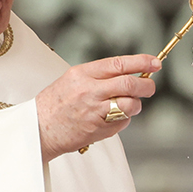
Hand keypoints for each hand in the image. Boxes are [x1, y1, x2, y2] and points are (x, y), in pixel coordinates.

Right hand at [36, 54, 161, 161]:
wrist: (38, 129)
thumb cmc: (54, 104)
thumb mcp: (71, 80)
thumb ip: (97, 76)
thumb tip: (127, 73)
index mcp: (82, 74)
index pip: (118, 64)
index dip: (141, 62)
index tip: (155, 63)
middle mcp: (89, 91)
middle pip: (129, 84)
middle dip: (146, 85)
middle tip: (150, 87)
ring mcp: (94, 111)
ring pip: (130, 104)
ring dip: (136, 105)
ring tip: (128, 105)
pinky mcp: (98, 129)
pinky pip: (122, 121)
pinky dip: (124, 119)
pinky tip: (111, 118)